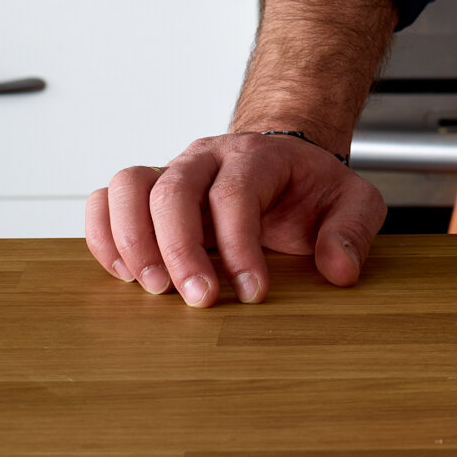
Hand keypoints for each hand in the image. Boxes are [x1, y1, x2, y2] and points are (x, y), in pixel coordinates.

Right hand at [86, 132, 386, 306]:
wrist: (281, 160)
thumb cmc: (309, 187)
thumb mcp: (351, 200)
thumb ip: (353, 228)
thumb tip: (339, 267)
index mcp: (257, 157)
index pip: (236, 193)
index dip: (240, 246)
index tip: (252, 293)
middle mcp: (207, 159)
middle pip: (174, 188)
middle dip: (180, 249)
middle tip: (197, 299)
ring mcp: (172, 173)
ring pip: (128, 186)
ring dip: (131, 240)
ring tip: (153, 288)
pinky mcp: (147, 196)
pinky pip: (105, 201)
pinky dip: (103, 237)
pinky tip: (125, 275)